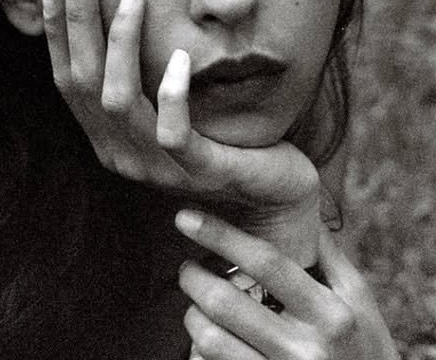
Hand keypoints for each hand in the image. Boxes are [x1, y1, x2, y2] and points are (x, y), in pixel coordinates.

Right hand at [41, 0, 318, 216]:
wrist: (272, 192)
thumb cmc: (221, 140)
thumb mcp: (169, 110)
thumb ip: (141, 83)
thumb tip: (119, 24)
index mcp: (111, 138)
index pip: (71, 81)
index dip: (58, 34)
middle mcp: (122, 155)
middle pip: (84, 82)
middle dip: (78, 22)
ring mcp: (158, 168)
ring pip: (119, 101)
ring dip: (121, 43)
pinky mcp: (200, 172)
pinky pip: (173, 132)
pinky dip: (172, 93)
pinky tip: (183, 56)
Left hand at [176, 210, 399, 359]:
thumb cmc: (365, 346)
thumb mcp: (360, 299)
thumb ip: (328, 254)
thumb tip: (297, 208)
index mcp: (328, 313)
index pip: (265, 262)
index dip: (221, 235)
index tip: (188, 218)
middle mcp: (303, 349)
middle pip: (226, 303)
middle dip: (193, 277)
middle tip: (188, 266)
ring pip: (210, 340)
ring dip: (192, 314)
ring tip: (196, 302)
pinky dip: (198, 349)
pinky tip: (206, 335)